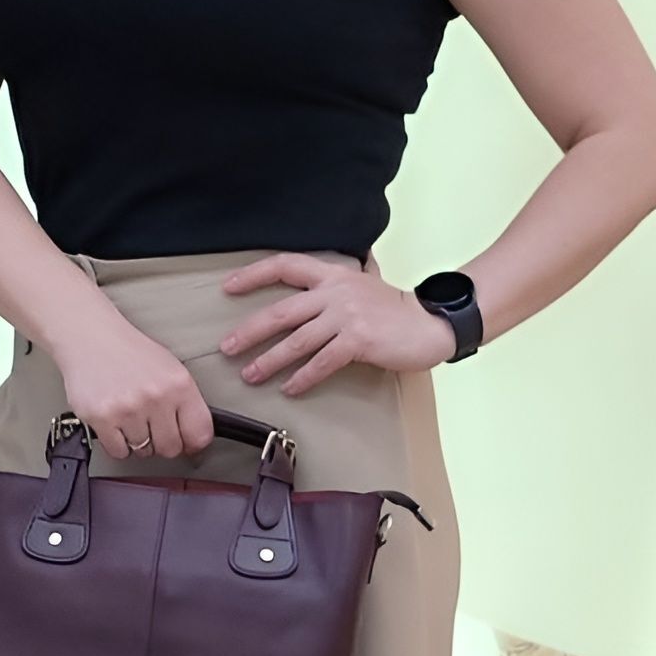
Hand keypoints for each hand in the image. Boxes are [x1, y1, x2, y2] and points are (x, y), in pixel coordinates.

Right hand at [50, 305, 214, 461]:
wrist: (90, 337)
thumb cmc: (129, 352)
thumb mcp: (170, 369)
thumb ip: (185, 403)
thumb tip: (194, 439)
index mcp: (179, 384)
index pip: (200, 434)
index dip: (193, 444)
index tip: (187, 444)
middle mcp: (156, 397)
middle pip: (171, 448)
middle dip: (162, 442)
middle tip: (152, 427)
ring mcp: (128, 409)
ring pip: (143, 451)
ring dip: (137, 441)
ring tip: (130, 417)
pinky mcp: (102, 418)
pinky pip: (119, 451)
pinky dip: (117, 443)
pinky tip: (116, 423)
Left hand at [218, 255, 456, 396]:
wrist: (429, 323)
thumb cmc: (395, 308)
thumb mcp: (364, 282)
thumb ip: (337, 282)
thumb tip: (316, 278)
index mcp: (332, 275)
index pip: (284, 266)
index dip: (253, 276)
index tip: (227, 289)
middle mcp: (335, 292)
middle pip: (281, 311)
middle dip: (250, 331)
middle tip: (226, 348)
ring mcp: (346, 316)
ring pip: (297, 341)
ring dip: (269, 360)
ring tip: (250, 374)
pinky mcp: (358, 340)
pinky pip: (322, 362)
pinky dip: (303, 378)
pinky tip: (289, 389)